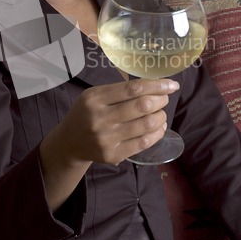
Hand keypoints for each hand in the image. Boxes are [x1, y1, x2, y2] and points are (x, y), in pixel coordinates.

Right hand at [57, 78, 179, 165]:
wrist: (69, 143)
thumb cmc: (86, 113)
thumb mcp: (94, 96)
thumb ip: (119, 90)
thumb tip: (155, 86)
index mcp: (95, 98)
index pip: (133, 88)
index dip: (156, 85)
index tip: (171, 85)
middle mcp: (100, 118)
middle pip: (142, 106)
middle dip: (160, 100)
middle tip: (164, 99)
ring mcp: (107, 138)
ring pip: (146, 124)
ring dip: (161, 117)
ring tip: (161, 114)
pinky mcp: (113, 154)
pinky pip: (143, 142)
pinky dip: (157, 133)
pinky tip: (159, 128)